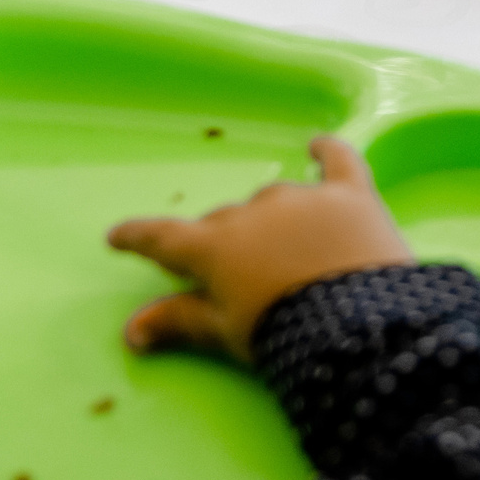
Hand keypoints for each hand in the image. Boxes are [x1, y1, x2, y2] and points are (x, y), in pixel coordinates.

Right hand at [107, 136, 411, 362]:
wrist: (364, 329)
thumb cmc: (284, 335)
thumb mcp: (225, 334)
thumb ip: (178, 322)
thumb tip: (130, 332)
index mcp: (214, 247)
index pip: (162, 238)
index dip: (137, 237)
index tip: (116, 236)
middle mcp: (252, 211)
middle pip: (226, 225)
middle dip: (226, 248)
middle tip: (240, 280)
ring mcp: (302, 198)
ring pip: (274, 202)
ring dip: (273, 223)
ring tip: (290, 256)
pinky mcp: (351, 195)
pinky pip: (338, 163)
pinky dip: (327, 153)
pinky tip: (318, 144)